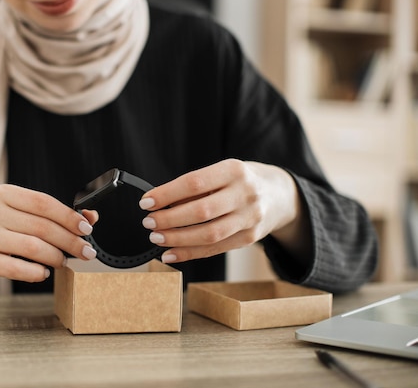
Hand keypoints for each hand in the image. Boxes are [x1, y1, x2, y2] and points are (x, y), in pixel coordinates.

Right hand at [0, 184, 97, 294]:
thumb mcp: (22, 211)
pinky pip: (17, 269)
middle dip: (69, 241)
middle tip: (85, 251)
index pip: (43, 203)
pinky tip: (44, 272)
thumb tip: (91, 218)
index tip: (86, 229)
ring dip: (56, 257)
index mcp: (2, 193)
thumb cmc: (2, 226)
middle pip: (41, 227)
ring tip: (63, 261)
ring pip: (32, 247)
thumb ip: (54, 213)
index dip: (68, 216)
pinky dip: (36, 272)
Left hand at [139, 159, 310, 263]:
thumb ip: (195, 187)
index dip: (167, 194)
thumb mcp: (222, 172)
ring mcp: (250, 218)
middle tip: (149, 223)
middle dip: (169, 219)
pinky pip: (215, 249)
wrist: (279, 194)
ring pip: (208, 234)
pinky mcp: (250, 238)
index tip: (146, 202)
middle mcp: (245, 194)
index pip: (194, 183)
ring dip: (177, 239)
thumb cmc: (240, 181)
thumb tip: (159, 204)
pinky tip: (171, 254)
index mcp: (234, 170)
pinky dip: (189, 254)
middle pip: (201, 211)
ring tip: (156, 238)